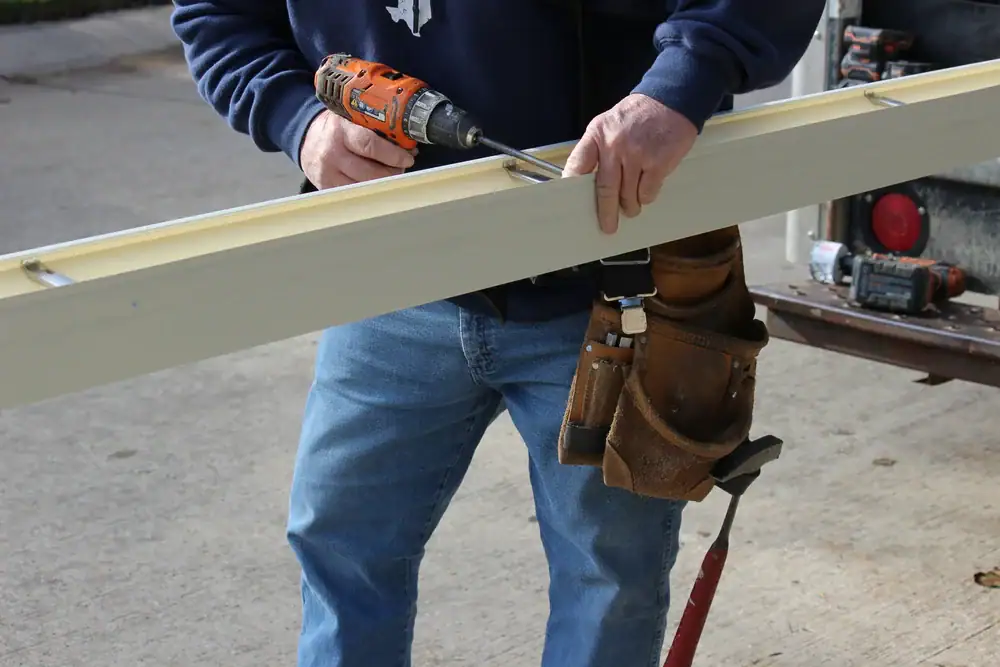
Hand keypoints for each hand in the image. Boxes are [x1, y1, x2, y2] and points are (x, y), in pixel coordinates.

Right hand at [300, 110, 416, 189]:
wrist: (307, 139)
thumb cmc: (336, 128)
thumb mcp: (351, 118)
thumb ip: (375, 127)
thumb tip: (407, 144)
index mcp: (340, 130)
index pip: (370, 145)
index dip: (393, 155)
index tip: (407, 158)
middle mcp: (332, 153)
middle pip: (371, 172)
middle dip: (393, 172)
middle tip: (402, 167)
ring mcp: (328, 174)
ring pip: (365, 187)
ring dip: (384, 183)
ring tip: (390, 174)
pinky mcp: (326, 188)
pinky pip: (355, 195)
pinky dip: (370, 191)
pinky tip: (376, 183)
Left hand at [562, 93, 697, 233]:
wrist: (671, 101)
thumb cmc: (638, 116)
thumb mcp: (609, 123)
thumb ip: (597, 149)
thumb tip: (586, 182)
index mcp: (598, 134)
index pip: (577, 164)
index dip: (572, 186)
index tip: (571, 203)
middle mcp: (615, 145)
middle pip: (604, 189)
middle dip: (606, 213)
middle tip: (607, 226)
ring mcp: (637, 155)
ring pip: (628, 196)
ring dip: (630, 206)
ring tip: (632, 207)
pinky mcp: (658, 164)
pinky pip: (647, 193)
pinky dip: (646, 197)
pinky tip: (646, 192)